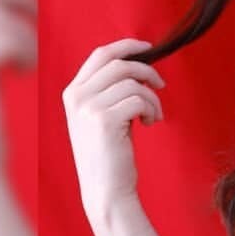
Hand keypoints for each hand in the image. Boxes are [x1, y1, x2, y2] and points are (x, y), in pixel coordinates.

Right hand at [62, 37, 165, 225]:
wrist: (106, 189)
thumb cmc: (110, 154)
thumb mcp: (101, 116)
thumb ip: (109, 90)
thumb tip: (138, 64)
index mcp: (73, 92)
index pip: (100, 54)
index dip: (126, 46)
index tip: (148, 47)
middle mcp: (76, 96)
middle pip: (119, 64)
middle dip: (147, 71)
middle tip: (161, 86)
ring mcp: (88, 107)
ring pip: (133, 83)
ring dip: (152, 98)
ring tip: (153, 116)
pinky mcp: (104, 120)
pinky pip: (139, 99)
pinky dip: (152, 109)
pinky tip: (150, 123)